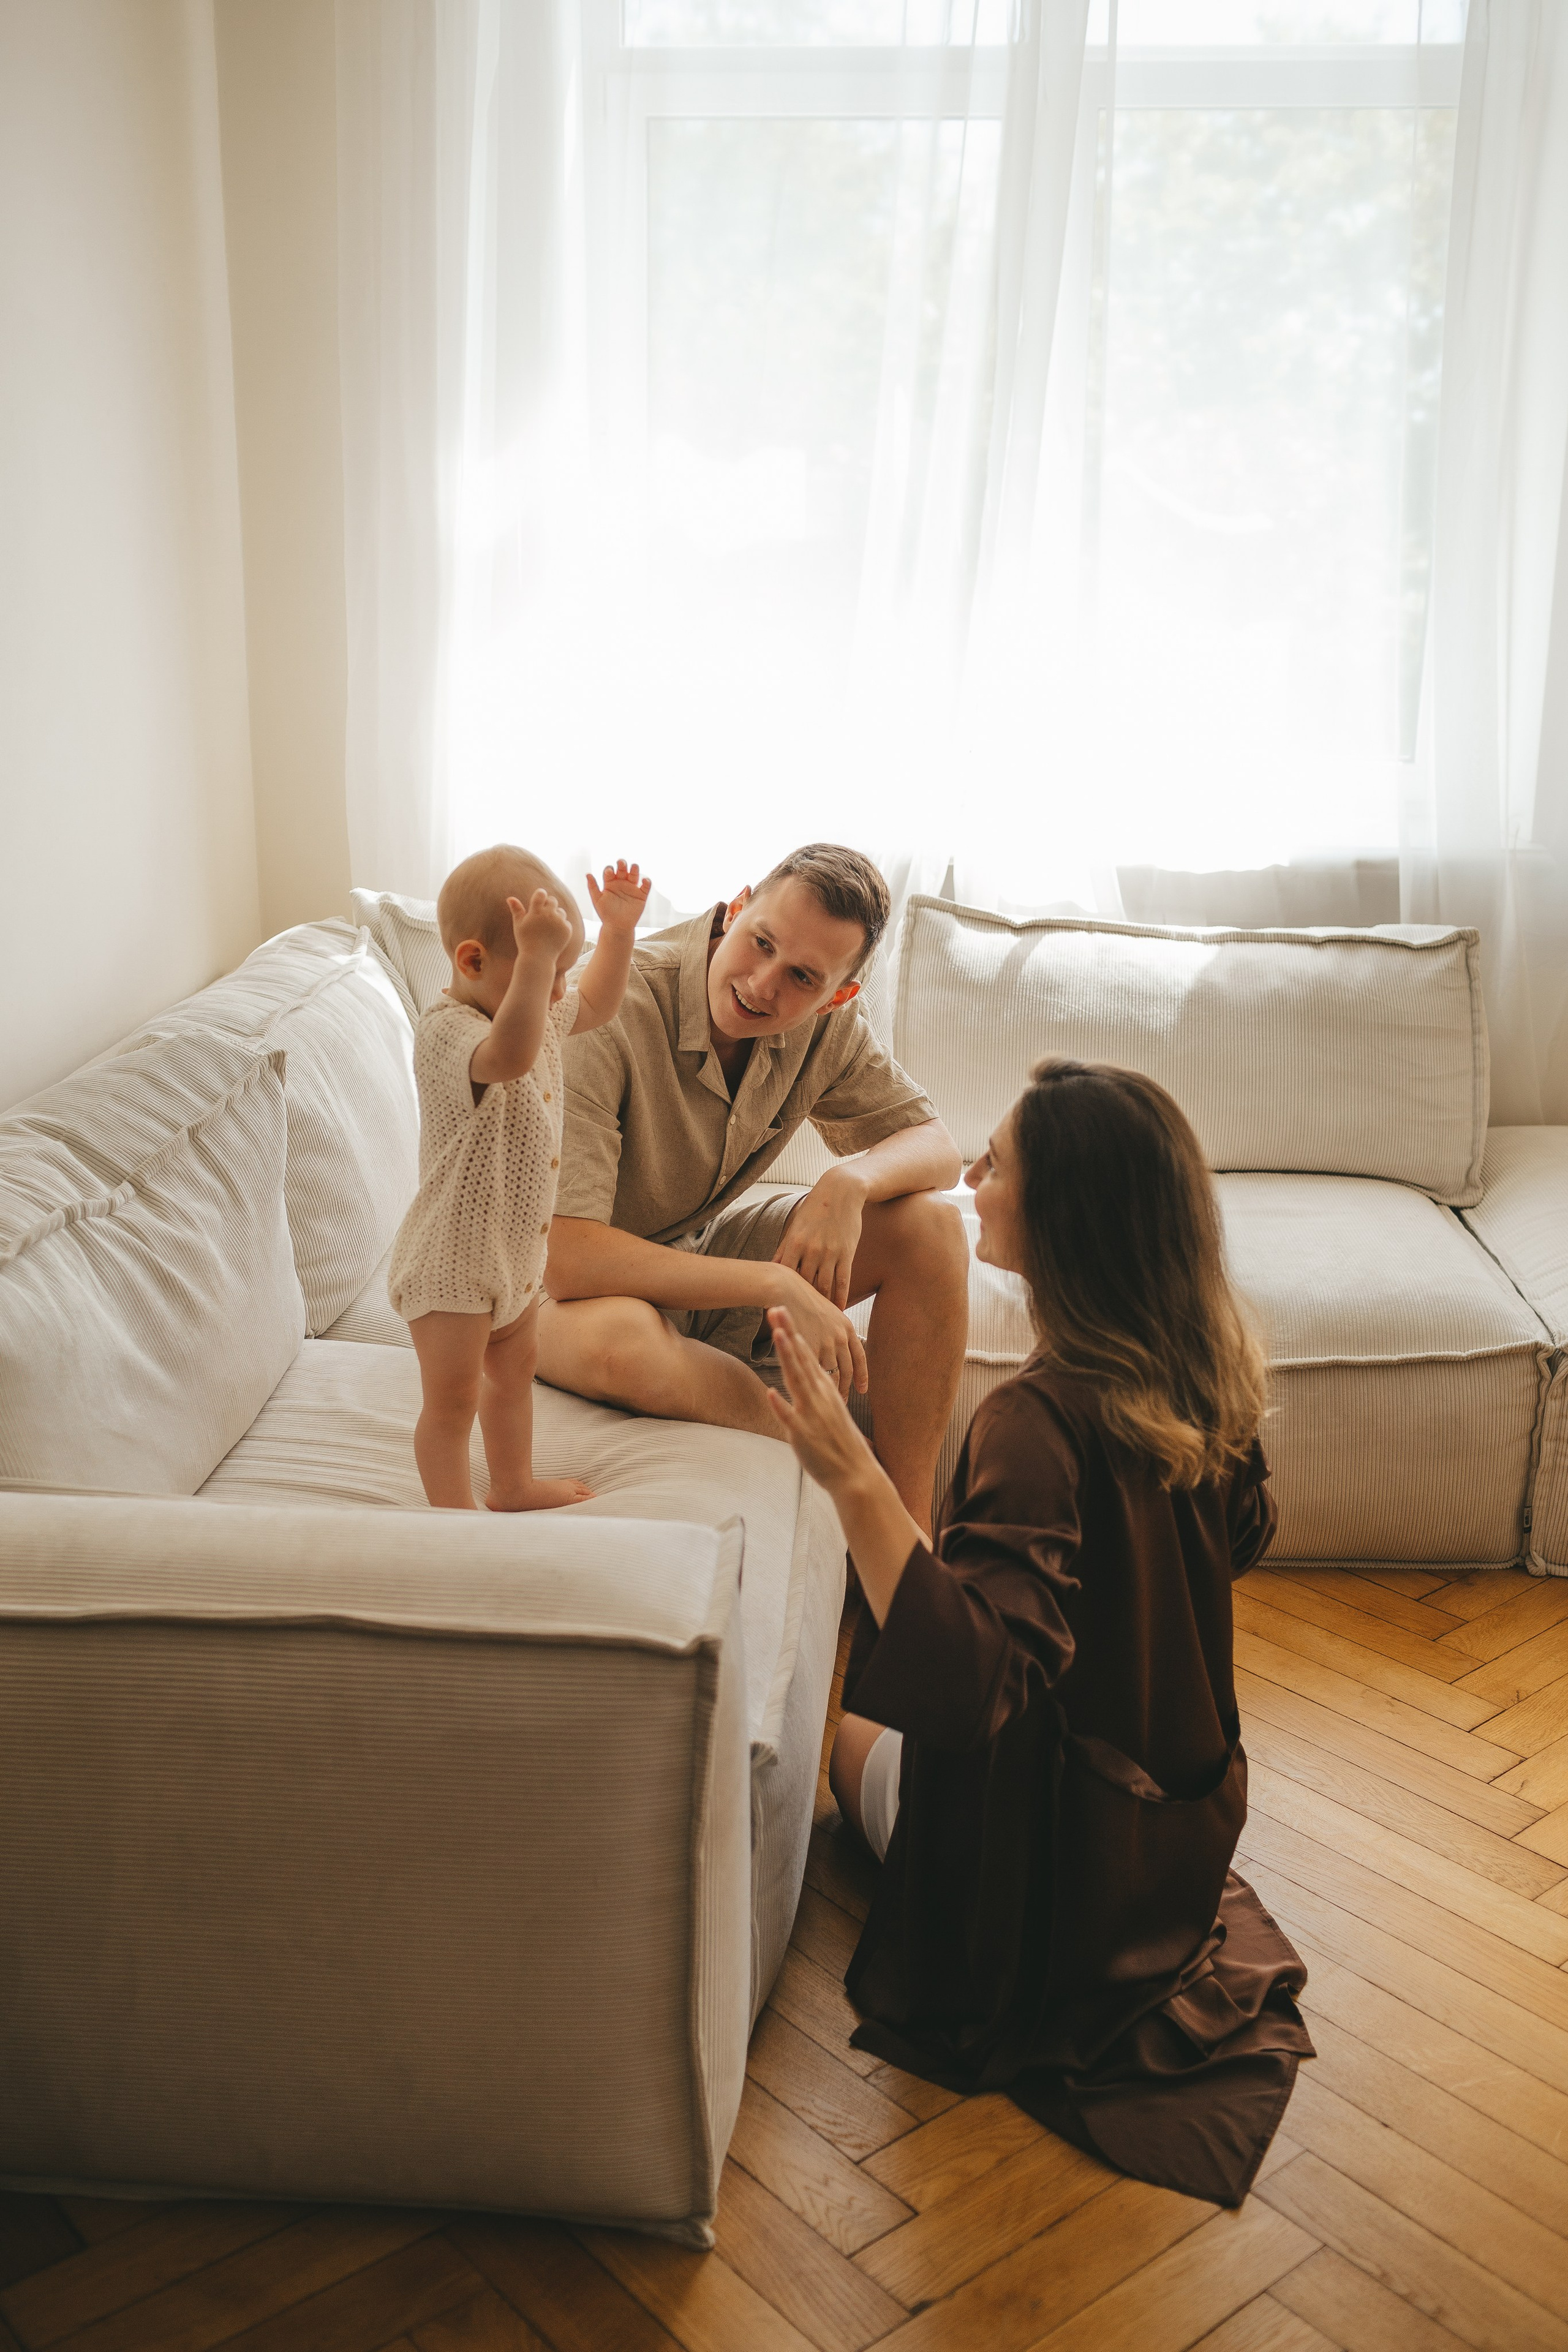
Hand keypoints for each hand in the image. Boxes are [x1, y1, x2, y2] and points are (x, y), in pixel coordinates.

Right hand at [509, 890, 574, 962]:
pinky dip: (561, 926)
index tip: (538, 900)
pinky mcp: (567, 930)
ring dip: (556, 915)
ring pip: (561, 911)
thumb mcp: (518, 925)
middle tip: (543, 914)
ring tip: (548, 926)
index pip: (541, 893)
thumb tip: (510, 898)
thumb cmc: (525, 941)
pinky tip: (554, 934)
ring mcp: (559, 922)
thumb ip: (516, 910)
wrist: (538, 958)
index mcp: (536, 911)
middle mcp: (549, 914)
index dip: (540, 895)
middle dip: (548, 904)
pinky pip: (566, 922)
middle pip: (553, 900)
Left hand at [585, 860, 650, 935]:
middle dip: (622, 864)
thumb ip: (592, 887)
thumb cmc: (606, 913)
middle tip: (621, 862)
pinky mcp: (641, 895)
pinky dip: (647, 882)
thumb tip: (587, 874)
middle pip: (622, 870)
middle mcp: (621, 883)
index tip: (609, 872)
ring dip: (635, 869)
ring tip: (634, 866)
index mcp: (610, 883)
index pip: (610, 871)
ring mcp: (631, 888)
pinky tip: (644, 880)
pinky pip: (645, 887)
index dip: (609, 870)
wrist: (617, 926)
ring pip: (634, 875)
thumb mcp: (597, 900)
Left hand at [765, 1307, 877, 1493]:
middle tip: (776, 1306)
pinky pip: (790, 1419)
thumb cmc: (841, 1443)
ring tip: (777, 1334)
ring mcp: (812, 1415)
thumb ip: (817, 1392)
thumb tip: (807, 1376)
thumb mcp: (830, 1410)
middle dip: (787, 1332)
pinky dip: (781, 1405)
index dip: (793, 1332)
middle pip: (800, 1359)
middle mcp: (819, 1397)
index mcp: (825, 1390)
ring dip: (787, 1356)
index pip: (807, 1354)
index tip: (782, 1310)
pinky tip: (770, 1392)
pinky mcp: (804, 1436)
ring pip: (797, 1380)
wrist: (856, 1475)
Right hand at [772, 1268, 867, 1400]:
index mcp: (847, 1328)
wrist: (787, 1289)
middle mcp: (840, 1336)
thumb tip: (838, 1339)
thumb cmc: (803, 1297)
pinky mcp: (809, 1347)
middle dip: (847, 1387)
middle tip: (845, 1400)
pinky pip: (814, 1368)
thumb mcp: (827, 1312)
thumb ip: (834, 1328)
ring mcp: (825, 1342)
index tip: (863, 1389)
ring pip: (832, 1373)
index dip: (862, 1375)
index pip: (859, 1357)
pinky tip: (811, 1390)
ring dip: (832, 1388)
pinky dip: (814, 1380)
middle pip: (847, 1369)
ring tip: (828, 1399)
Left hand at [774, 1168, 864, 1309]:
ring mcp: (830, 1253)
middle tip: (795, 1322)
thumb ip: (784, 1249)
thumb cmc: (815, 1208)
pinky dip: (840, 1298)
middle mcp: (811, 1250)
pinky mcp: (847, 1254)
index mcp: (794, 1243)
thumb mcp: (795, 1226)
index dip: (779, 1293)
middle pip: (803, 1285)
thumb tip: (772, 1268)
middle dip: (799, 1304)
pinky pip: (843, 1282)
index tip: (776, 1309)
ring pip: (823, 1287)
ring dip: (820, 1305)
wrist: (841, 1191)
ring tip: (816, 1321)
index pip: (784, 1275)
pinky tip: (838, 1310)